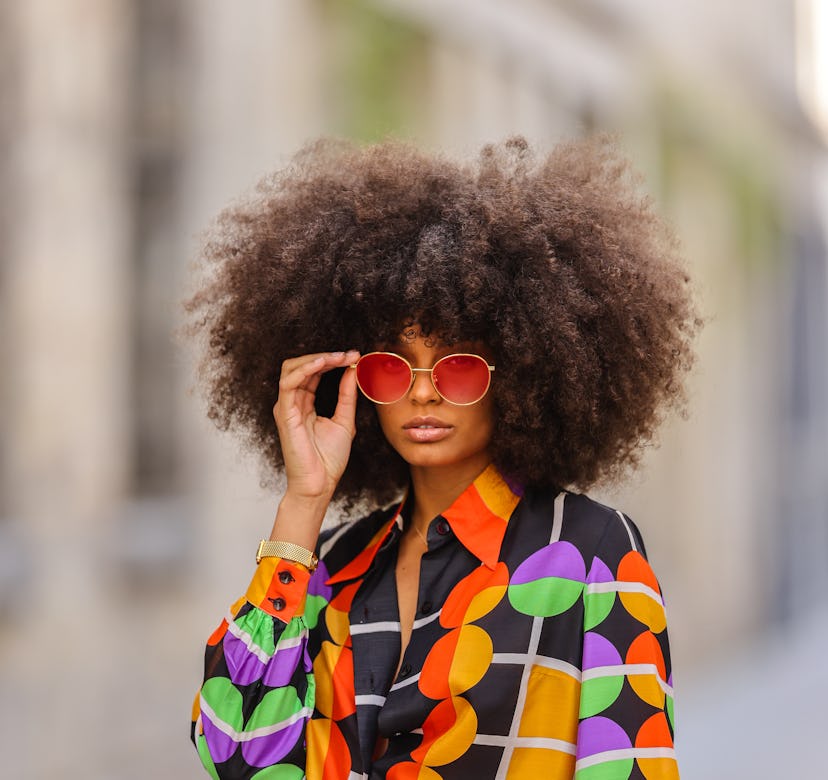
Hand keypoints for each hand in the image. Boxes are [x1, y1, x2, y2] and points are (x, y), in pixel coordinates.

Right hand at [273, 350, 360, 504]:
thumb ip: (346, 395)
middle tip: (348, 355)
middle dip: (325, 356)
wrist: (320, 484)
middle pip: (301, 365)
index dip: (332, 361)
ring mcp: (286, 407)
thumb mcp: (344, 420)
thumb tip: (352, 370)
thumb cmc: (328, 459)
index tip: (355, 356)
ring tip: (338, 357)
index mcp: (305, 403)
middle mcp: (292, 402)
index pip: (314, 372)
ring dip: (317, 358)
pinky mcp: (285, 414)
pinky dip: (306, 369)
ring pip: (292, 368)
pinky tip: (323, 363)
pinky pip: (289, 383)